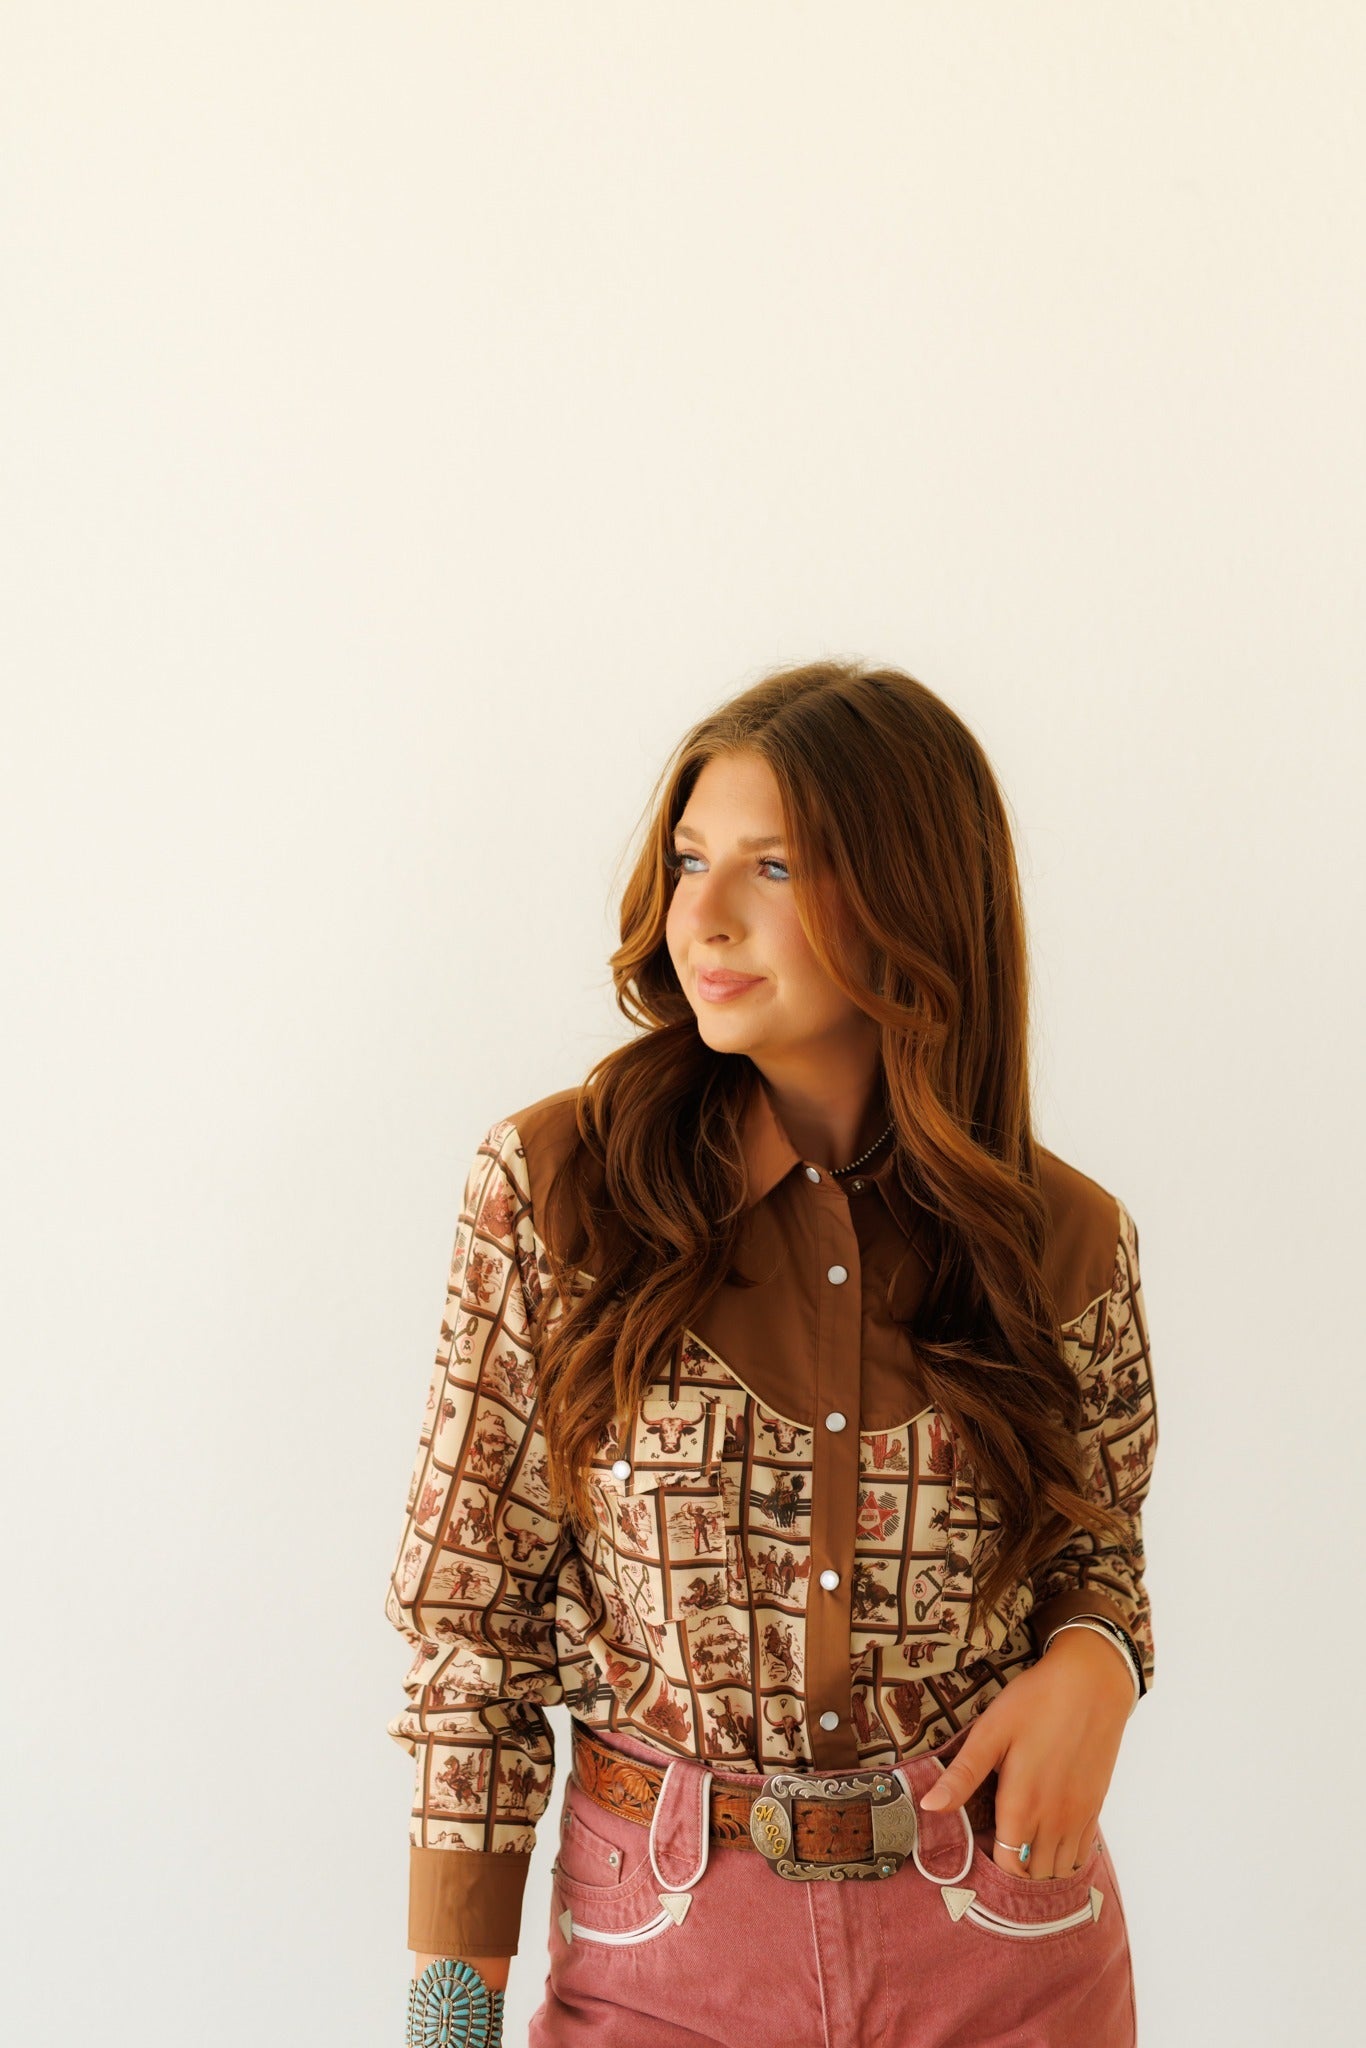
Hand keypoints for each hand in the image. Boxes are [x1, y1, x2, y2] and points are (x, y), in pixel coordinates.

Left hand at [917, 1627, 1132, 1878]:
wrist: (1092, 1683)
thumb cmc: (1034, 1702)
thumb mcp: (990, 1732)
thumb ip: (962, 1776)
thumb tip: (927, 1808)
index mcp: (1022, 1806)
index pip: (1007, 1866)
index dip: (991, 1865)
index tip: (978, 1848)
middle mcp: (1054, 1821)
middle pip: (1034, 1874)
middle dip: (1014, 1869)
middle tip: (997, 1844)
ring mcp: (1079, 1817)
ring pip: (1060, 1870)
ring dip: (1040, 1866)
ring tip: (1021, 1844)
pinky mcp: (1096, 1807)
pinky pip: (1082, 1854)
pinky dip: (1066, 1857)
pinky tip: (1050, 1837)